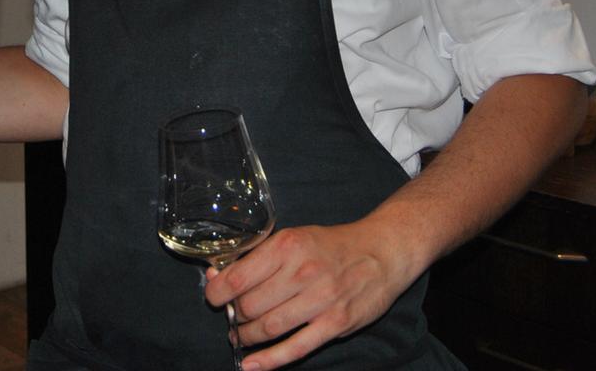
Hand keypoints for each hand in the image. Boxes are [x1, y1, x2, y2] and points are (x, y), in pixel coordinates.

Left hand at [204, 221, 420, 369]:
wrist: (382, 252)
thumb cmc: (332, 246)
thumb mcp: (294, 238)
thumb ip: (258, 257)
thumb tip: (217, 275)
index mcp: (288, 246)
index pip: (238, 277)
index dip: (217, 292)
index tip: (214, 296)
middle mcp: (303, 272)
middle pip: (250, 306)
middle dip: (235, 315)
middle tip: (234, 316)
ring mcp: (321, 300)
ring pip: (269, 327)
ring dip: (248, 336)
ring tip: (242, 336)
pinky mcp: (336, 323)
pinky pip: (296, 348)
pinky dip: (270, 360)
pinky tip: (251, 364)